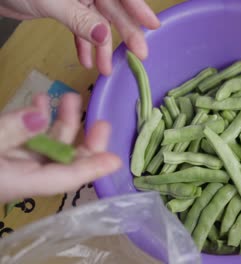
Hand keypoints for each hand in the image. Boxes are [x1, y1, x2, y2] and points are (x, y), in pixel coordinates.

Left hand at [0, 0, 158, 75]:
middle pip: (114, 11)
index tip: (153, 25)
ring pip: (98, 25)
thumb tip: (105, 36)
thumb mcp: (52, 2)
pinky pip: (82, 30)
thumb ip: (79, 20)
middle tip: (140, 54)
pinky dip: (84, 46)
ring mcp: (79, 1)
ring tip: (106, 70)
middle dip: (126, 33)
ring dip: (102, 48)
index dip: (139, 8)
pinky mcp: (68, 12)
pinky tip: (87, 62)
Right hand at [0, 93, 120, 202]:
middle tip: (102, 122)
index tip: (116, 160)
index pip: (65, 178)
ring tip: (69, 97)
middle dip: (86, 141)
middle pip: (65, 161)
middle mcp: (23, 176)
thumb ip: (8, 131)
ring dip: (62, 121)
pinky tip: (40, 100)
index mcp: (19, 183)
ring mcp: (15, 163)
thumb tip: (38, 116)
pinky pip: (29, 137)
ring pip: (50, 145)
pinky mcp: (5, 151)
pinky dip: (37, 118)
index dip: (92, 169)